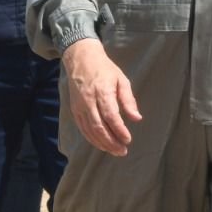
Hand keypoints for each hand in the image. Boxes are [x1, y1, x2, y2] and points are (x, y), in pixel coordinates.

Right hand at [62, 39, 141, 156]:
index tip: (128, 139)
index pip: (110, 116)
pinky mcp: (74, 110)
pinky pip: (83, 129)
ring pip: (89, 130)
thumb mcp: (121, 79)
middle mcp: (88, 100)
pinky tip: (102, 145)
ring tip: (115, 151)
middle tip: (123, 151)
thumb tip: (137, 118)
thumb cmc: (105, 70)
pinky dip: (92, 139)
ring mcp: (79, 106)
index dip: (119, 130)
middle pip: (99, 127)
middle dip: (111, 142)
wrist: (81, 59)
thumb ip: (129, 100)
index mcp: (102, 91)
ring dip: (102, 144)